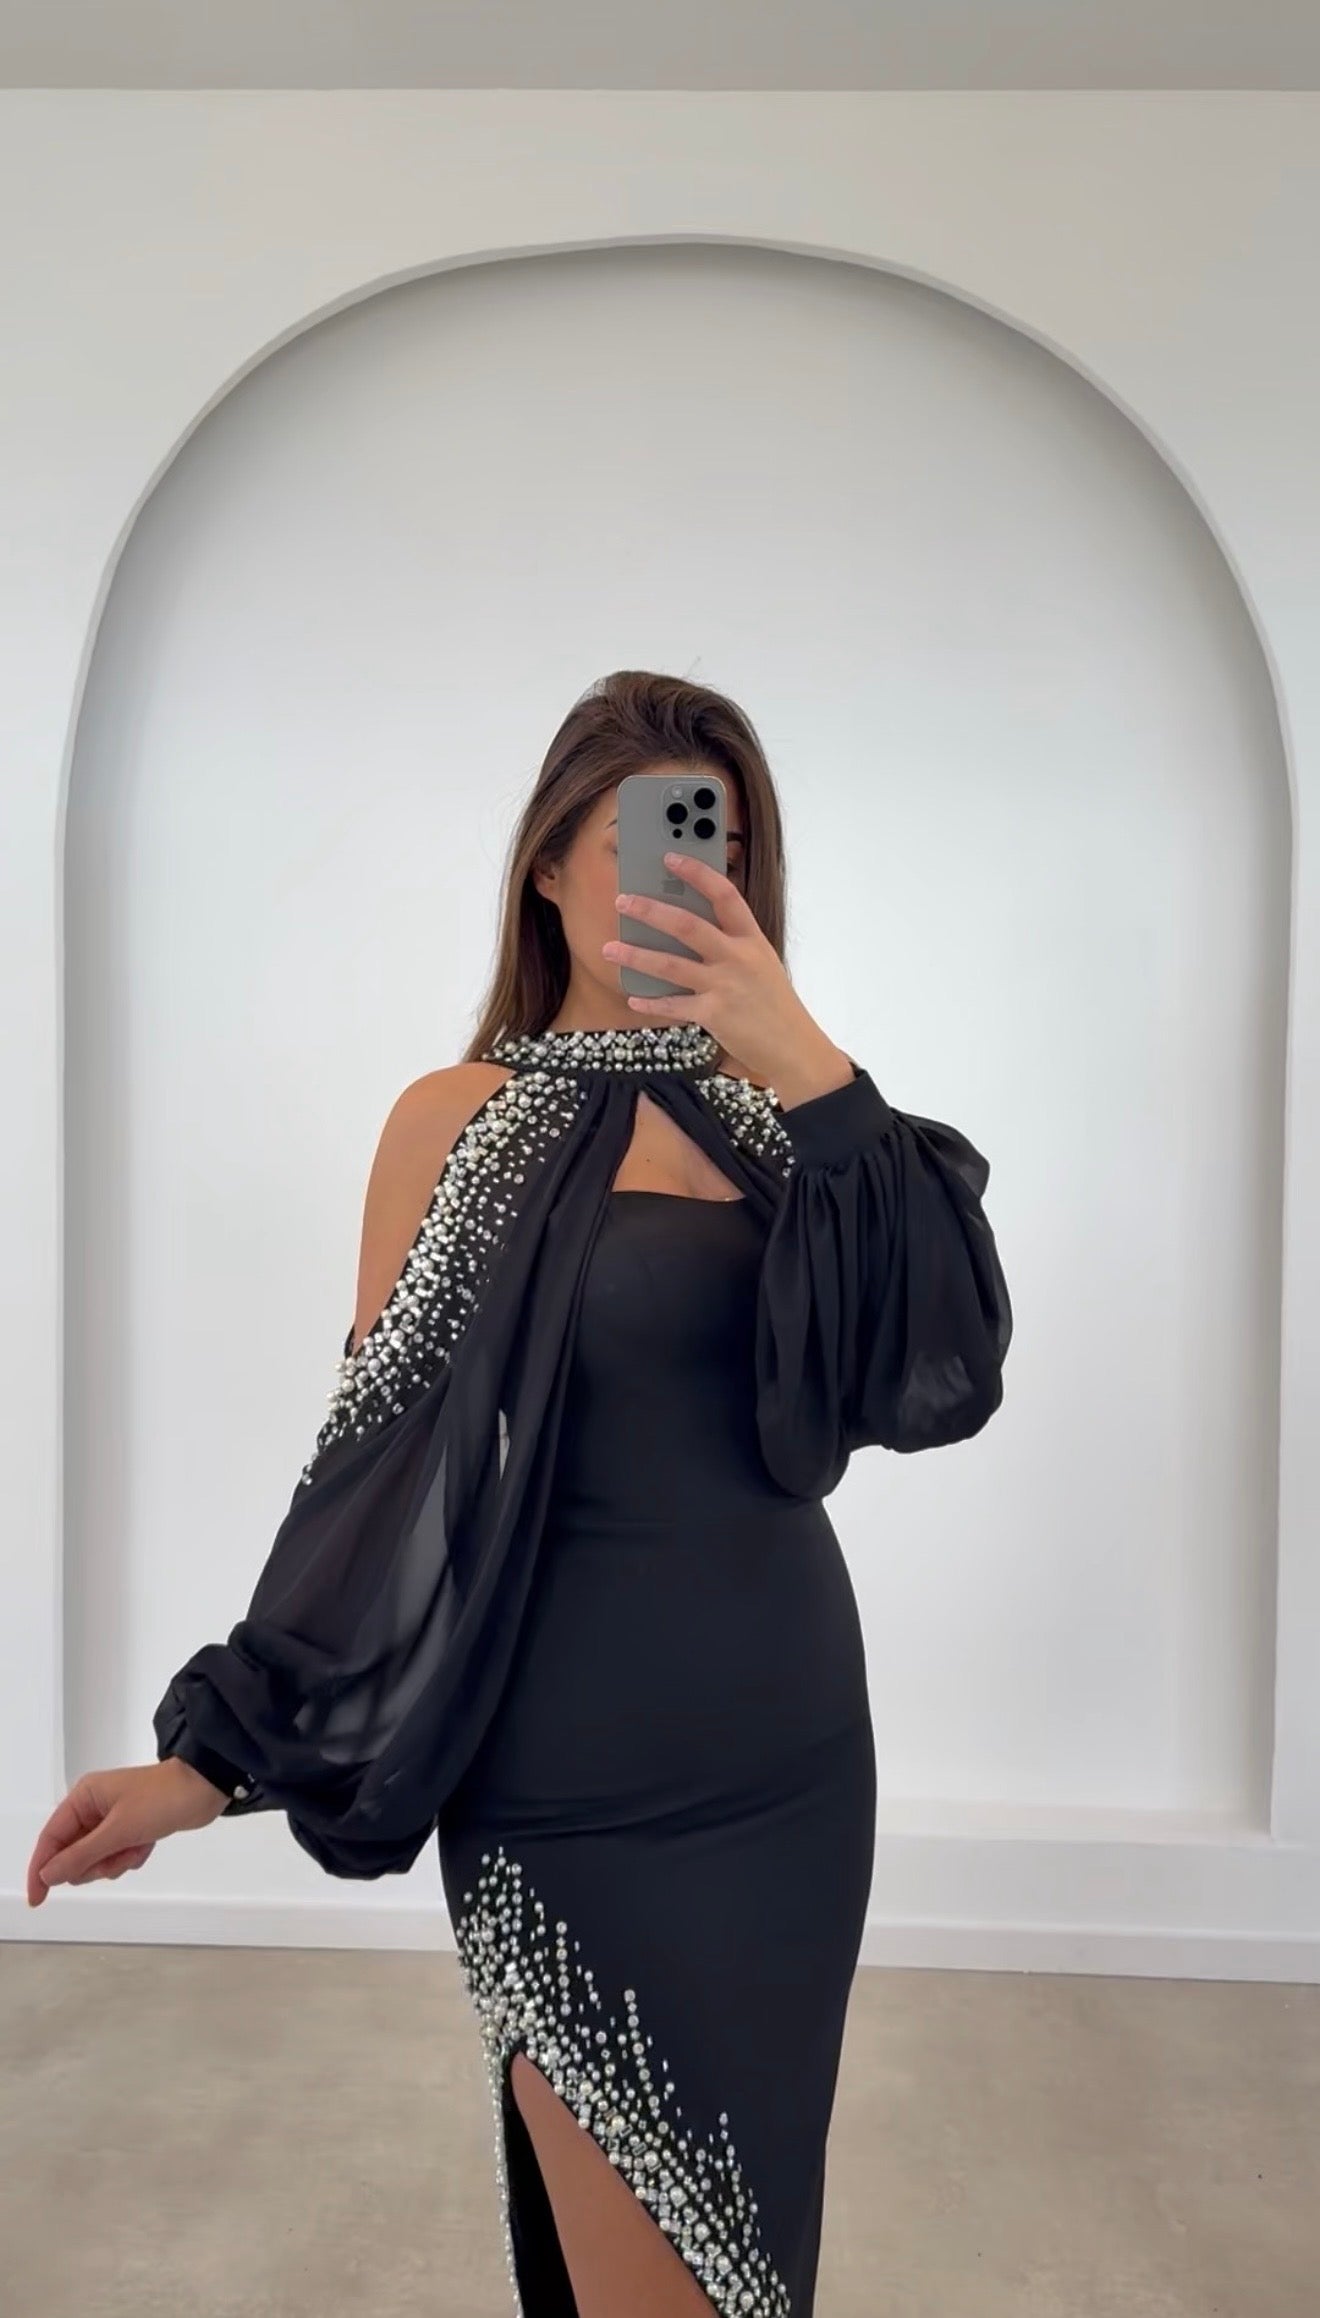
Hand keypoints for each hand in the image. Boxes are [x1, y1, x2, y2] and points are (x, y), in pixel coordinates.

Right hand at [26, 1758, 228, 1907]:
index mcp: (83, 1798)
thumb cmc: (160, 1801)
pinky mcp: (131, 1829)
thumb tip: (47, 1875)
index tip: (38, 1898)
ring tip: (137, 1846)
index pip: (50, 1838)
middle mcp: (93, 1808)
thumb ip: (81, 1855)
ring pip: (97, 1859)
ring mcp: (112, 1819)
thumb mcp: (118, 1830)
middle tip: (116, 1856)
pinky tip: (147, 1845)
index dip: (41, 1869)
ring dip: (116, 1861)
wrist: (205, 1788)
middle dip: (95, 1863)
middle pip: (73, 1854)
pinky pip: (117, 1856)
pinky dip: (130, 1856)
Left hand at [603, 851, 854, 1105]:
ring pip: (670, 965)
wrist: (793, 1046)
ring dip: (635, 955)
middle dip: (650, 911)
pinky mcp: (713, 1014)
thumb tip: (686, 929)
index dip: (697, 873)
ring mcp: (725, 986)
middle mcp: (738, 958)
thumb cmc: (775, 1004)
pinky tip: (633, 996)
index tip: (671, 858)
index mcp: (752, 939)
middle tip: (623, 901)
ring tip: (609, 949)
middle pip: (687, 925)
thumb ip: (731, 945)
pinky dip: (650, 1001)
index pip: (724, 895)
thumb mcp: (761, 964)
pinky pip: (673, 1005)